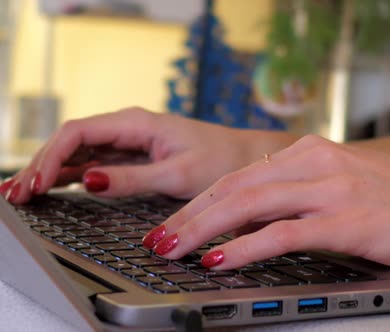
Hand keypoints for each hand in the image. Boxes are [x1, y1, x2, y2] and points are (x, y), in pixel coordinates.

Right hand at [2, 107, 294, 203]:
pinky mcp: (135, 156)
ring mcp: (130, 142)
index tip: (36, 183)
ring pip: (79, 151)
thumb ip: (133, 178)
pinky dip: (70, 174)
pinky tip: (52, 187)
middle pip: (72, 141)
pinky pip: (94, 162)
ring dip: (50, 170)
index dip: (50, 156)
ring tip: (24, 194)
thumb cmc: (221, 161)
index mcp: (137, 123)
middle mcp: (129, 128)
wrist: (246, 160)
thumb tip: (89, 180)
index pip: (78, 132)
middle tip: (18, 195)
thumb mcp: (179, 172)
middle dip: (42, 164)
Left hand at [145, 135, 389, 270]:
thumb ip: (310, 196)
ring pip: (249, 205)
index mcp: (316, 153)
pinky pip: (282, 233)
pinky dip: (244, 247)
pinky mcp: (349, 219)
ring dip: (203, 229)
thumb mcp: (352, 188)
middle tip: (158, 238)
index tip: (177, 220)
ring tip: (171, 250)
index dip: (204, 200)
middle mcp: (318, 163)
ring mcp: (332, 189)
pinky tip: (219, 259)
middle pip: (235, 187)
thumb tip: (267, 220)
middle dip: (190, 215)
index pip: (244, 175)